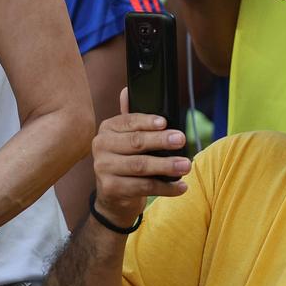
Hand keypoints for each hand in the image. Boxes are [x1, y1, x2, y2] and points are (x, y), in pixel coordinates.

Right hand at [91, 98, 190, 230]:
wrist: (114, 196)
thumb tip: (127, 90)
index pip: (129, 121)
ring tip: (186, 165)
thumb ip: (132, 117)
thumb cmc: (127, 159)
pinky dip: (165, 187)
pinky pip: (143, 187)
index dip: (148, 121)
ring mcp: (103, 168)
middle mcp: (100, 146)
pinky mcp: (111, 189)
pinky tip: (180, 186)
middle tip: (181, 140)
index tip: (165, 122)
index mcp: (107, 129)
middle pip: (136, 143)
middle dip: (161, 141)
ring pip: (140, 166)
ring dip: (166, 166)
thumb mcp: (128, 137)